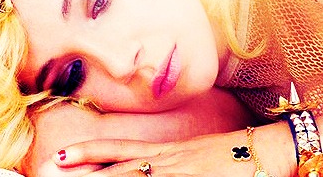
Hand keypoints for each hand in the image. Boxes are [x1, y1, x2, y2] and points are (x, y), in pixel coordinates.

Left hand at [52, 124, 294, 176]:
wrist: (268, 150)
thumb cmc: (234, 155)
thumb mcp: (197, 156)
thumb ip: (173, 162)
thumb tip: (149, 167)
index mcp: (169, 151)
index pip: (123, 149)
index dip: (93, 151)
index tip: (65, 154)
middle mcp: (169, 160)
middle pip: (121, 162)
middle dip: (87, 164)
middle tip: (54, 162)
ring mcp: (181, 170)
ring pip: (135, 175)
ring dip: (106, 176)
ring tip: (74, 174)